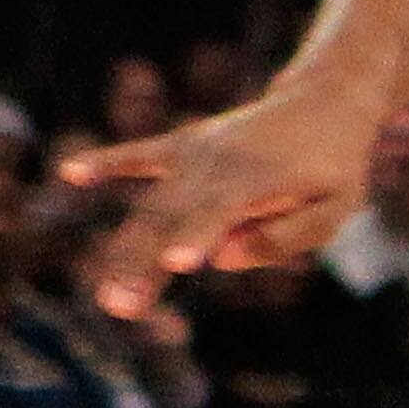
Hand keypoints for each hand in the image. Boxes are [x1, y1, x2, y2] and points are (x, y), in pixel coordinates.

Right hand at [62, 89, 381, 319]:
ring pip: (152, 205)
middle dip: (142, 264)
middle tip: (119, 307)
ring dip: (125, 250)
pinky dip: (108, 162)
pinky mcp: (184, 144)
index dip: (196, 237)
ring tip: (105, 296)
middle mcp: (218, 163)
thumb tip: (221, 260)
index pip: (220, 213)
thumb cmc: (336, 165)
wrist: (327, 100)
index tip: (175, 263)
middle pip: (171, 219)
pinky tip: (71, 173)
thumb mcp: (337, 207)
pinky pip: (141, 155)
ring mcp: (196, 152)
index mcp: (258, 178)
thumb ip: (288, 235)